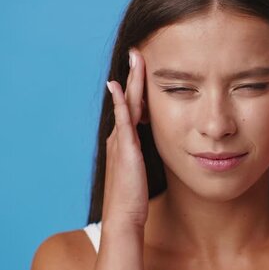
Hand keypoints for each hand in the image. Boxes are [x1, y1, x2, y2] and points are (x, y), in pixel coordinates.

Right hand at [103, 49, 148, 228]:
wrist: (125, 217)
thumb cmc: (134, 198)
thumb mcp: (141, 171)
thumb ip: (143, 156)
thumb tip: (150, 148)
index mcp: (125, 141)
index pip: (132, 107)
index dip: (137, 87)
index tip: (144, 68)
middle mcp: (119, 136)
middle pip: (127, 98)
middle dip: (133, 75)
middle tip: (137, 52)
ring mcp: (120, 140)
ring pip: (126, 103)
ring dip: (130, 80)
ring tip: (135, 58)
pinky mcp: (124, 147)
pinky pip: (123, 118)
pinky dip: (120, 100)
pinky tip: (119, 85)